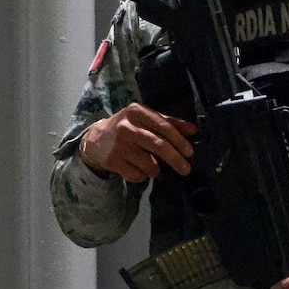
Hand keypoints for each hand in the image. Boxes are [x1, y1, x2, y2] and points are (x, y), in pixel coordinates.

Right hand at [79, 102, 195, 182]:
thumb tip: (193, 130)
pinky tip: (136, 168)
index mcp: (137, 112)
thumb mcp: (145, 119)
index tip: (189, 152)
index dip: (179, 141)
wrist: (96, 138)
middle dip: (176, 160)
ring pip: (150, 164)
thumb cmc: (127, 127)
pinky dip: (142, 176)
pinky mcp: (113, 161)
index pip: (164, 126)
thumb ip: (168, 123)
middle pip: (159, 146)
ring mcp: (119, 145)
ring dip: (156, 169)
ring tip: (151, 165)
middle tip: (186, 169)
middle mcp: (127, 127)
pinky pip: (137, 175)